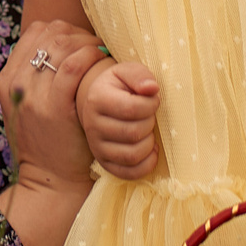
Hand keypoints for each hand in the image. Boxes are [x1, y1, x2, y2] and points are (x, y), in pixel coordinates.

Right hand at [0, 21, 107, 189]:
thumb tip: (59, 46)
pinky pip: (72, 67)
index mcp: (6, 78)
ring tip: (101, 55)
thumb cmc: (47, 141)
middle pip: (50, 34)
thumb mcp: (27, 106)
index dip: (63, 31)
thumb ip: (34, 78)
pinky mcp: (54, 107)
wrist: (49, 180)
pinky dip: (89, 57)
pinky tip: (101, 62)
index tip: (81, 43)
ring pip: (61, 45)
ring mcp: (32, 95)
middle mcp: (14, 82)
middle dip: (78, 34)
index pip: (35, 32)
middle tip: (96, 47)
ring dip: (87, 43)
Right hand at [77, 60, 162, 179]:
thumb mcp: (127, 72)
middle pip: (133, 133)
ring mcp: (96, 146)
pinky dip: (147, 164)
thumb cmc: (120, 86)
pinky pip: (130, 173)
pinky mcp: (104, 163)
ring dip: (149, 144)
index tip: (153, 99)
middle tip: (150, 116)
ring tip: (148, 131)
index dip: (151, 105)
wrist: (101, 102)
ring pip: (132, 155)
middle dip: (150, 123)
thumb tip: (152, 89)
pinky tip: (150, 149)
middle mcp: (92, 124)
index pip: (132, 108)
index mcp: (97, 98)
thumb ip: (140, 75)